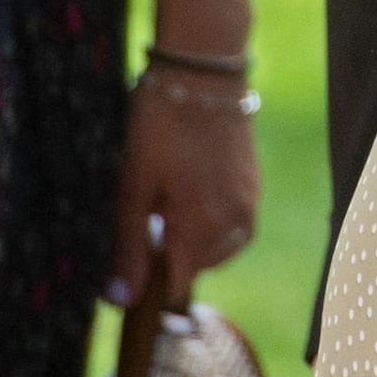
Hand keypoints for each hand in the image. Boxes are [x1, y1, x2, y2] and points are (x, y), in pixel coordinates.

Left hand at [113, 78, 262, 300]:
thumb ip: (130, 248)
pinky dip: (214, 220)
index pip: (179, 284)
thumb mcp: (134, 189)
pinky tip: (192, 189)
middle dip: (174, 255)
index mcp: (203, 228)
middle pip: (201, 267)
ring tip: (170, 203)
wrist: (203, 75)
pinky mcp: (254, 185)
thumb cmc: (161, 128)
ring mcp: (250, 203)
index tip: (133, 256)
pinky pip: (237, 222)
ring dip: (196, 239)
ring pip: (221, 247)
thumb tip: (121, 301)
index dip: (151, 279)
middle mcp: (236, 223)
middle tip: (149, 216)